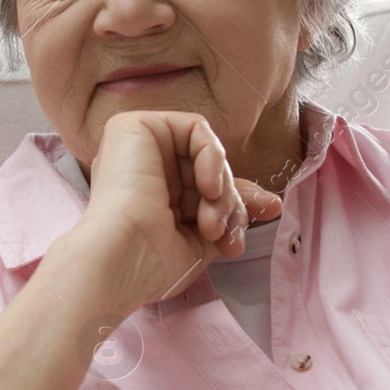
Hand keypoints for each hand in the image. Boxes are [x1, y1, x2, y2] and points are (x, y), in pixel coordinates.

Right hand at [70, 110, 282, 315]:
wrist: (120, 260)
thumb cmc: (150, 264)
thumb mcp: (200, 240)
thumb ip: (227, 214)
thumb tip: (269, 203)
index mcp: (148, 197)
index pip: (204, 187)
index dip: (239, 199)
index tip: (269, 211)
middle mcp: (140, 168)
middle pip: (208, 170)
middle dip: (233, 201)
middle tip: (230, 234)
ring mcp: (136, 146)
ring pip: (205, 151)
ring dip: (222, 189)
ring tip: (211, 225)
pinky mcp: (134, 126)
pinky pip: (195, 127)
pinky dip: (212, 157)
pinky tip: (206, 189)